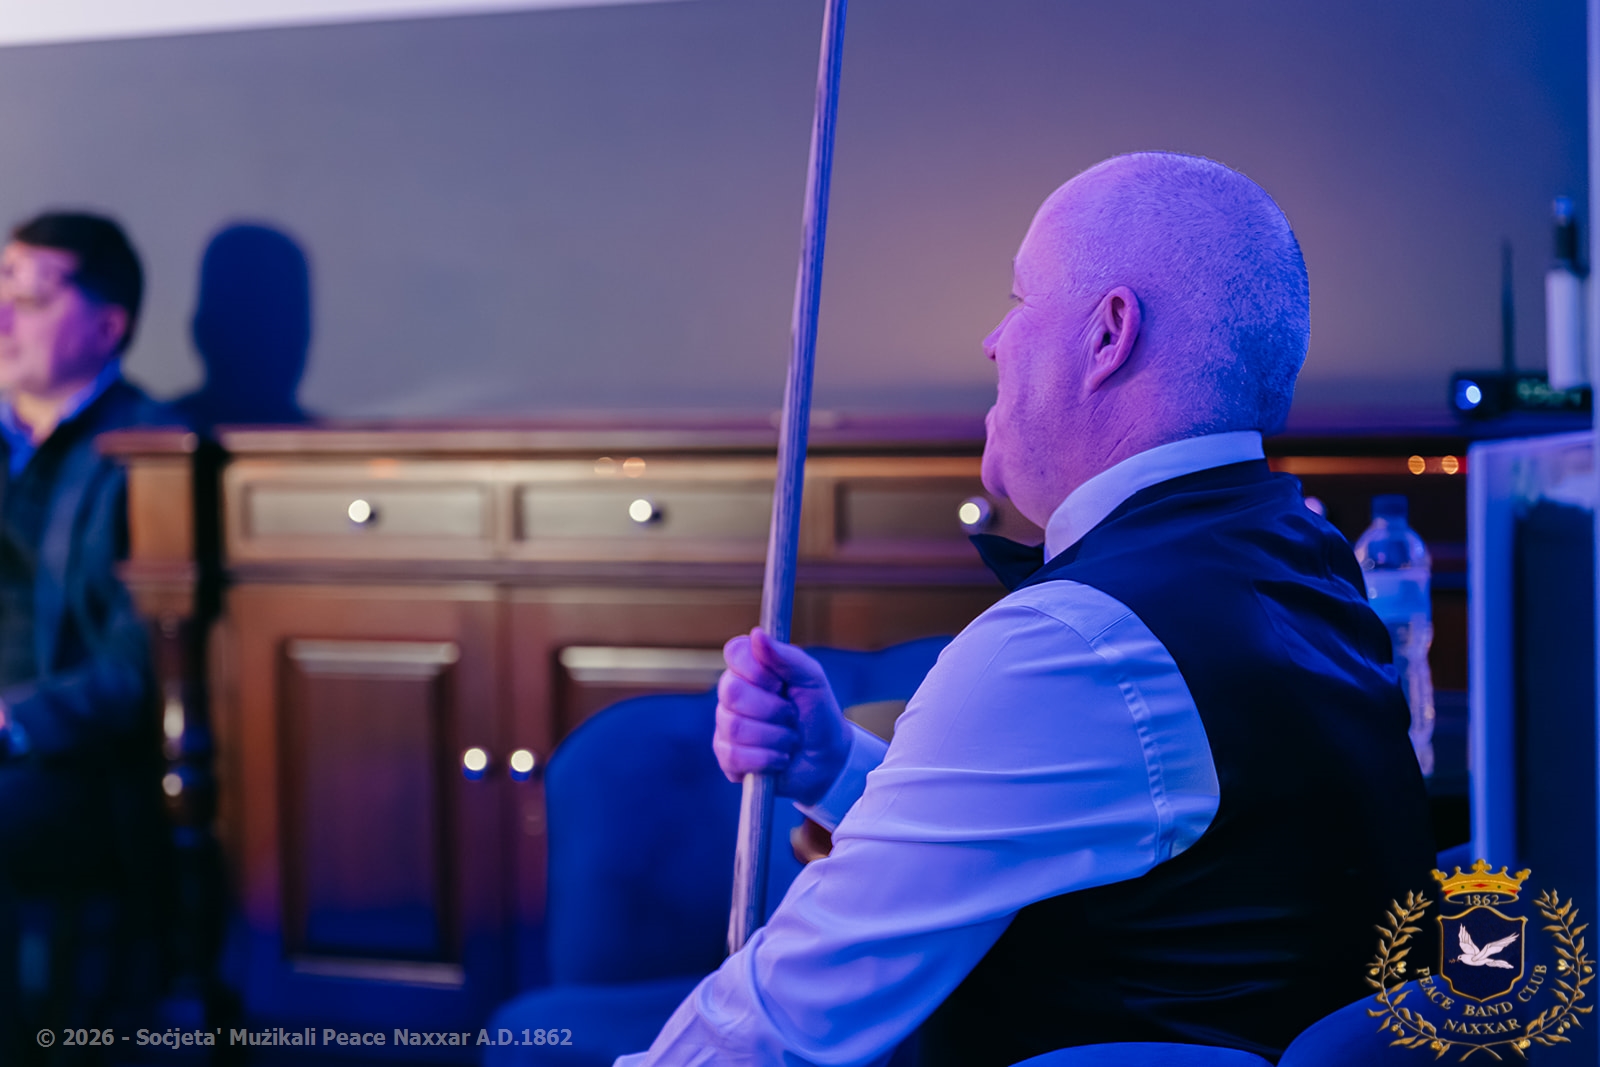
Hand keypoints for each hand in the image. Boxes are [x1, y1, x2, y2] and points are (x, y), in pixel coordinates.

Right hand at [713, 627, 848, 804]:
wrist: (827, 758)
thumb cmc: (818, 713)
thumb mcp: (812, 680)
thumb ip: (787, 657)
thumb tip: (757, 633)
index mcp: (750, 668)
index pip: (735, 652)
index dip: (758, 670)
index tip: (781, 683)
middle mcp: (732, 694)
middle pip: (732, 692)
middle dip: (772, 709)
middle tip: (791, 714)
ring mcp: (725, 725)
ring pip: (735, 727)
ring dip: (776, 737)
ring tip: (790, 739)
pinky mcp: (726, 757)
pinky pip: (735, 756)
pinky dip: (767, 758)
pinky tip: (780, 758)